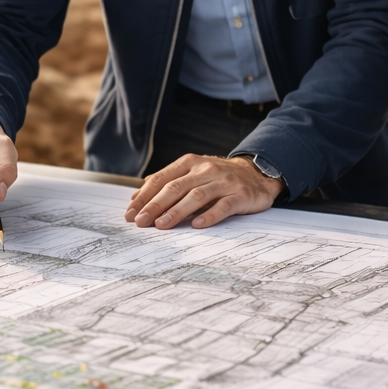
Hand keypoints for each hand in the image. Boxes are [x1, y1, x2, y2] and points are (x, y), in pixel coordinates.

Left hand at [125, 154, 283, 229]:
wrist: (257, 174)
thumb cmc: (219, 178)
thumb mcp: (193, 173)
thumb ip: (168, 182)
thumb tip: (136, 197)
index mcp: (190, 163)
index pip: (162, 179)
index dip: (144, 196)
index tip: (130, 212)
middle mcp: (206, 170)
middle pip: (176, 188)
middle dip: (155, 205)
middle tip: (141, 221)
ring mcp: (224, 182)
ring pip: (196, 197)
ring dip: (177, 211)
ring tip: (162, 225)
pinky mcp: (240, 195)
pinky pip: (223, 206)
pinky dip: (209, 216)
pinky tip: (197, 225)